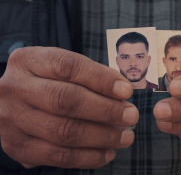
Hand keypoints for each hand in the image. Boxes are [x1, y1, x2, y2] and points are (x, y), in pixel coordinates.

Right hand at [0, 47, 138, 168]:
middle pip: (67, 100)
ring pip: (64, 131)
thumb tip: (123, 90)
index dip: (102, 79)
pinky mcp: (17, 147)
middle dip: (106, 110)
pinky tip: (107, 153)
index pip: (69, 66)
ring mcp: (13, 120)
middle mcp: (16, 88)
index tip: (127, 91)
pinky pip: (58, 156)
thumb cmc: (46, 82)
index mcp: (29, 60)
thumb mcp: (59, 69)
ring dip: (102, 136)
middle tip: (131, 116)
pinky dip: (88, 157)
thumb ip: (90, 75)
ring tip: (125, 137)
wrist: (9, 103)